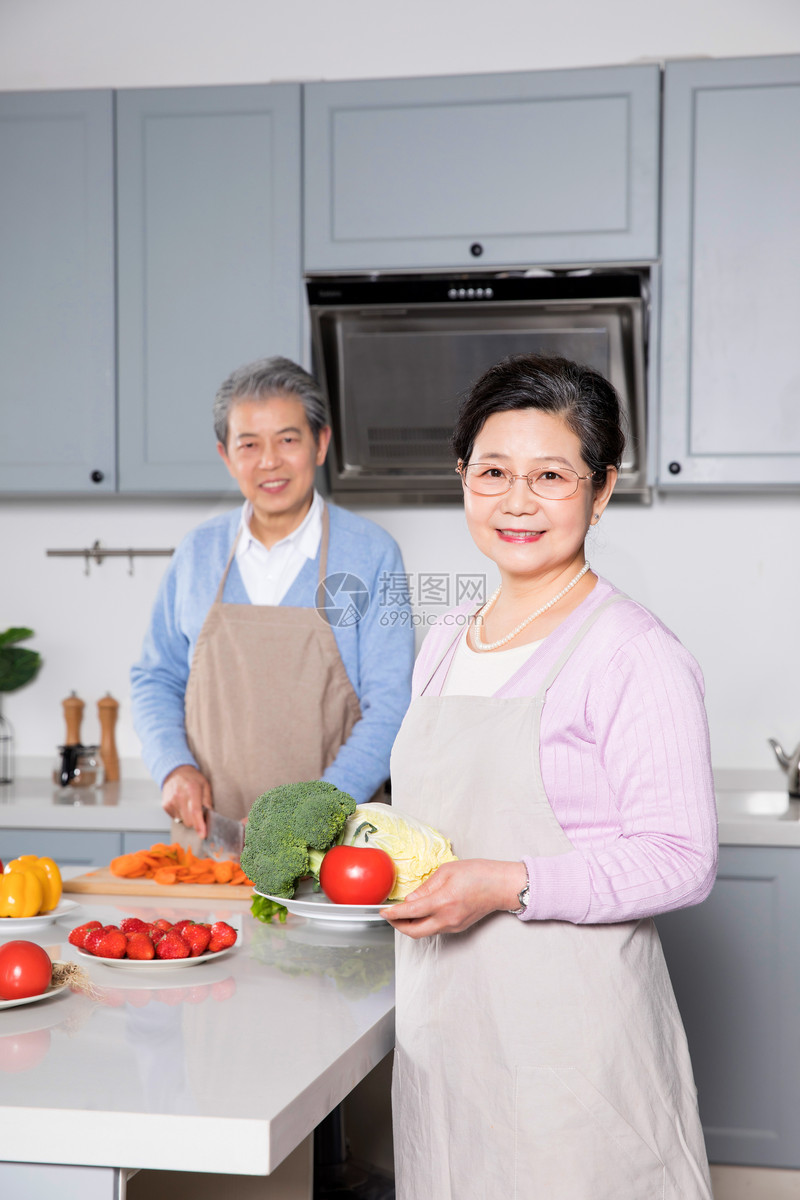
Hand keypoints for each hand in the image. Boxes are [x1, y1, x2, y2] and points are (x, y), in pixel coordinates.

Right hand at [162, 765, 212, 836]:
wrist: (175, 772)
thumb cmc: (192, 779)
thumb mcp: (205, 785)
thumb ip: (208, 801)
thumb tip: (211, 816)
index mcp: (192, 789)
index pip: (195, 811)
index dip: (200, 825)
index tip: (203, 834)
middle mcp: (180, 796)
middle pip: (189, 820)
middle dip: (196, 821)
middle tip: (198, 813)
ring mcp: (171, 801)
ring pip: (182, 821)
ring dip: (188, 818)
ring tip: (188, 805)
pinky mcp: (165, 805)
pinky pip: (175, 818)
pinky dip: (180, 815)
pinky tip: (182, 805)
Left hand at [380, 858, 527, 938]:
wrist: (500, 886)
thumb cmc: (477, 873)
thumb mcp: (447, 871)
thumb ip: (426, 887)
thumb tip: (410, 900)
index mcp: (443, 901)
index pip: (410, 912)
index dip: (393, 914)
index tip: (383, 912)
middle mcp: (447, 918)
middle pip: (414, 932)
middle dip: (398, 926)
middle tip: (390, 916)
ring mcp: (453, 926)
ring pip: (425, 932)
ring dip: (411, 925)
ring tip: (403, 913)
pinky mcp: (458, 928)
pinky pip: (435, 929)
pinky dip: (424, 923)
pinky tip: (421, 913)